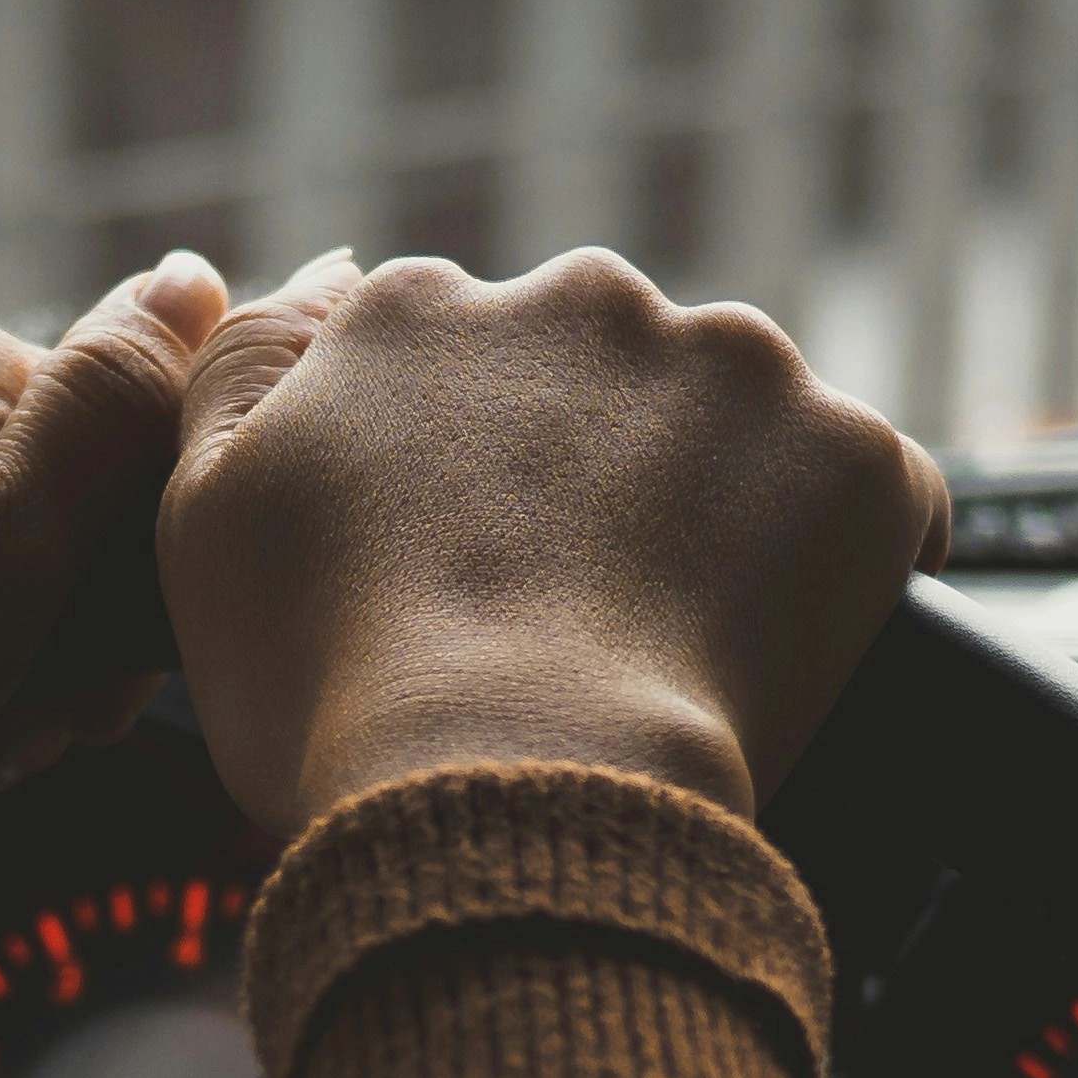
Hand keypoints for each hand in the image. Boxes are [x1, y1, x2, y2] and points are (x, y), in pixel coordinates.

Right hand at [154, 248, 944, 841]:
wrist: (510, 794)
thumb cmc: (333, 693)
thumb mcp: (204, 520)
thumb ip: (237, 373)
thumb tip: (314, 282)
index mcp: (416, 309)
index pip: (450, 363)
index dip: (461, 474)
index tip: (465, 566)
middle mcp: (582, 298)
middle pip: (602, 376)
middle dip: (595, 469)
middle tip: (567, 614)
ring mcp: (736, 369)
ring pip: (737, 424)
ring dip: (718, 500)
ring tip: (671, 640)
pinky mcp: (857, 458)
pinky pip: (873, 498)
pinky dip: (843, 559)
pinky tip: (784, 647)